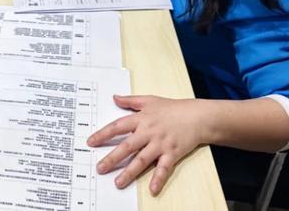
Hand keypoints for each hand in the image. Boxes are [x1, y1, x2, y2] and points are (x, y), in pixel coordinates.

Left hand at [88, 95, 204, 194]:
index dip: (103, 134)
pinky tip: (152, 189)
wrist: (197, 116)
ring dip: (130, 172)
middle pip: (127, 146)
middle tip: (100, 168)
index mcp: (141, 118)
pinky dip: (158, 179)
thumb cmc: (173, 108)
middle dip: (112, 158)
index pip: (118, 127)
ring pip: (142, 160)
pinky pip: (164, 168)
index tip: (91, 142)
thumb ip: (130, 100)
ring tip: (118, 183)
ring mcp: (160, 144)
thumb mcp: (149, 100)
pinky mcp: (173, 153)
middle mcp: (148, 132)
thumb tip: (114, 98)